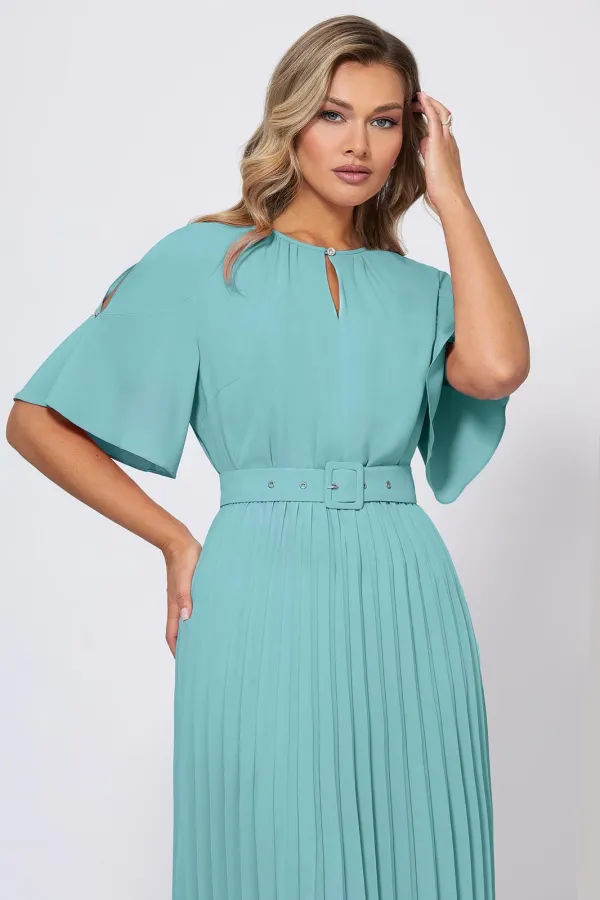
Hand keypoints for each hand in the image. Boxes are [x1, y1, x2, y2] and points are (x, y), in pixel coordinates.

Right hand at [162, 536, 202, 656]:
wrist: (180, 541)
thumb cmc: (183, 558)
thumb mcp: (185, 579)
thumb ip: (184, 597)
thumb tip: (186, 618)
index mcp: (174, 605)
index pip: (172, 634)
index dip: (177, 650)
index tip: (184, 663)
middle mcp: (179, 604)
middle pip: (181, 631)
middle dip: (188, 645)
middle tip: (201, 658)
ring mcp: (185, 597)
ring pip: (189, 620)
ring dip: (196, 631)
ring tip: (209, 642)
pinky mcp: (192, 589)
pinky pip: (195, 607)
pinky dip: (201, 616)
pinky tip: (212, 617)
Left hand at [411, 91, 467, 214]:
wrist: (450, 196)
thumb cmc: (442, 191)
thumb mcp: (433, 170)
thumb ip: (428, 156)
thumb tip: (421, 145)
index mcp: (449, 149)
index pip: (441, 127)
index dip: (432, 117)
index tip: (421, 112)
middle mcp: (450, 141)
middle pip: (443, 115)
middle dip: (431, 106)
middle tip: (418, 101)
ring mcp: (446, 140)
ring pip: (440, 113)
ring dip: (429, 103)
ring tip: (417, 97)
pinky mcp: (439, 142)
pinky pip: (434, 117)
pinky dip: (428, 106)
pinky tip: (420, 99)